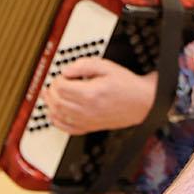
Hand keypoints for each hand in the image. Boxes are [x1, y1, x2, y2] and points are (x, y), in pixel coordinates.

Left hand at [41, 58, 158, 134]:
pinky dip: (56, 120)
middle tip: (55, 83)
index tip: (62, 75)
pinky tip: (56, 112)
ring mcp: (87, 121)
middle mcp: (86, 110)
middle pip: (56, 101)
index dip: (57, 79)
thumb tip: (66, 70)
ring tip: (51, 95)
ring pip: (57, 115)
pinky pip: (65, 128)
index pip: (60, 87)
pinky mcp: (89, 128)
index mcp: (90, 93)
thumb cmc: (126, 85)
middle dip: (51, 90)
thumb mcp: (107, 66)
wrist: (142, 103)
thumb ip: (84, 65)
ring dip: (50, 104)